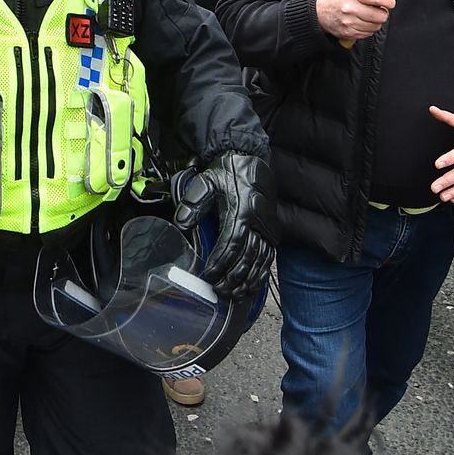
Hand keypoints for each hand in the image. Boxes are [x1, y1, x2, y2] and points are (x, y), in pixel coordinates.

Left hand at [171, 153, 274, 296]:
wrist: (251, 160)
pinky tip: (252, 285)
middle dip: (232, 276)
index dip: (220, 262)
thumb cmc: (228, 171)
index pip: (231, 244)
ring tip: (234, 293)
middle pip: (246, 256)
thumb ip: (193, 203)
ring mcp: (268, 228)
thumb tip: (180, 224)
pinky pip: (269, 257)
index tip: (208, 275)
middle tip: (219, 290)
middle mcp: (258, 222)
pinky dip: (261, 274)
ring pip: (260, 260)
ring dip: (247, 279)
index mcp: (242, 211)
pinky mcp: (273, 231)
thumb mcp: (206, 181)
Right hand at [315, 0, 394, 41]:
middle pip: (380, 15)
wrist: (320, 13)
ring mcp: (349, 22)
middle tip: (378, 10)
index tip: (390, 2)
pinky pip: (368, 34)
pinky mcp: (349, 33)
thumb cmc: (338, 0)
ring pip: (376, 26)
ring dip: (376, 22)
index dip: (388, 1)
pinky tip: (361, 23)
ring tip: (368, 17)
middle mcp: (350, 9)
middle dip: (383, 13)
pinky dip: (368, 29)